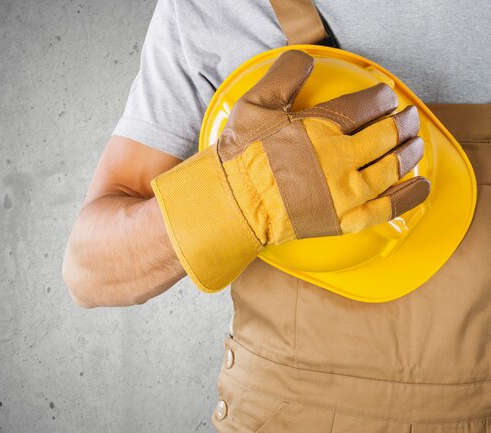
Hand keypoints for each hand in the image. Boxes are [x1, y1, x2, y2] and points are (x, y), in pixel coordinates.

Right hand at [152, 50, 429, 292]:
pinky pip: (387, 209)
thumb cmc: (240, 158)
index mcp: (321, 130)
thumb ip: (284, 76)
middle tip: (408, 117)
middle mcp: (339, 161)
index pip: (367, 106)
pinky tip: (418, 184)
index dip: (381, 98)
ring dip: (409, 152)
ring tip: (415, 143)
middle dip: (402, 123)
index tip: (385, 96)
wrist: (232, 207)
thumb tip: (307, 61)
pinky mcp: (343, 220)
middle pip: (386, 136)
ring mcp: (344, 194)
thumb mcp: (253, 106)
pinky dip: (408, 196)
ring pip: (392, 168)